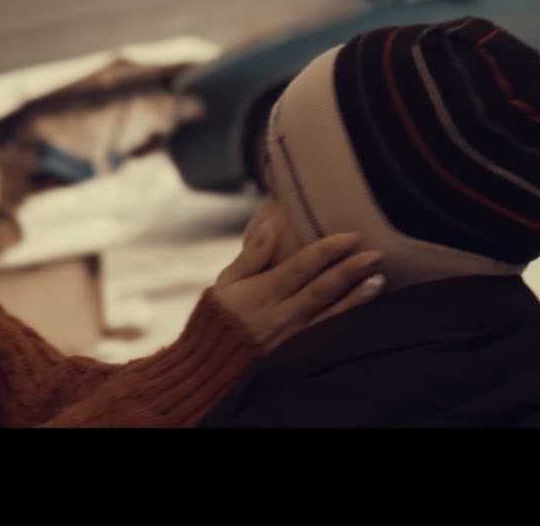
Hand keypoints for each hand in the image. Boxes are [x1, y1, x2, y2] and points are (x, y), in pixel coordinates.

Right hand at [211, 221, 385, 351]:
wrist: (212, 367)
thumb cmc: (219, 319)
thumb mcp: (225, 283)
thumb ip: (250, 255)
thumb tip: (270, 225)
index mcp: (263, 293)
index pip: (301, 267)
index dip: (328, 250)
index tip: (352, 236)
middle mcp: (282, 315)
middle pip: (323, 289)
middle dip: (351, 270)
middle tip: (377, 254)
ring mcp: (294, 338)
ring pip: (333, 315)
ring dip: (358, 297)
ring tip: (380, 280)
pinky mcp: (302, 355)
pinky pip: (330, 337)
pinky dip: (350, 324)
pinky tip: (367, 313)